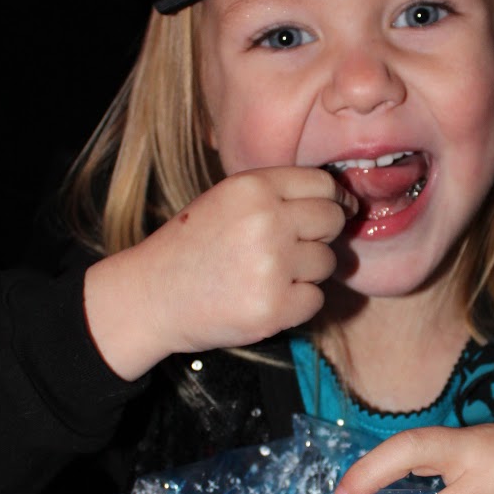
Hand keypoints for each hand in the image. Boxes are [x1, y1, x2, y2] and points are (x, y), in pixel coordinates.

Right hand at [84, 167, 356, 378]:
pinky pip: (315, 300)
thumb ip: (276, 195)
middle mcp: (266, 221)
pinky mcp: (274, 308)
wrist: (151, 295)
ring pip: (326, 263)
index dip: (332, 201)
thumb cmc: (192, 246)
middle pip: (332, 221)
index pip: (322, 185)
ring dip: (307, 272)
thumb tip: (342, 201)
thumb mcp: (226, 200)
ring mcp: (271, 266)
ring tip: (268, 275)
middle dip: (321, 236)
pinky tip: (266, 297)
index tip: (331, 214)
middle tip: (292, 249)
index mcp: (252, 188)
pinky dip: (297, 303)